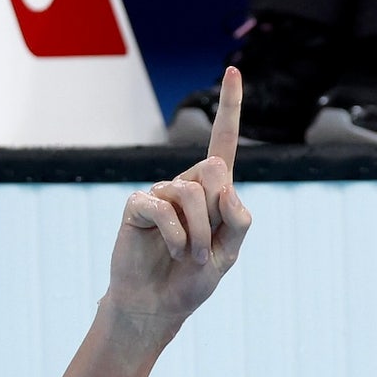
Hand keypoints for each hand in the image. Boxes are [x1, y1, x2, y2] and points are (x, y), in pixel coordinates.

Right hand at [104, 67, 251, 319]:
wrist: (157, 306)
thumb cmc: (192, 279)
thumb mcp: (230, 253)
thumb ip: (238, 219)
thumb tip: (225, 181)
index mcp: (214, 192)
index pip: (223, 143)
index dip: (230, 107)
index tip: (232, 70)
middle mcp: (186, 184)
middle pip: (216, 172)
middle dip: (217, 217)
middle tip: (206, 249)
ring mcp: (160, 193)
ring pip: (192, 194)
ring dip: (198, 236)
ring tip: (189, 257)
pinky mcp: (137, 206)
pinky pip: (163, 208)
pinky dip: (177, 237)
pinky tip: (172, 252)